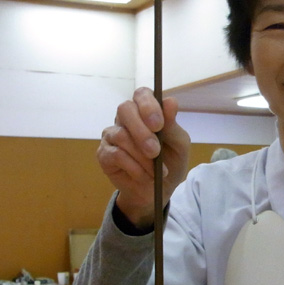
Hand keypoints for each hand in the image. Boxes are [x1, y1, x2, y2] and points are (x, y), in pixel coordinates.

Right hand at [98, 87, 190, 228]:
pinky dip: (135, 168)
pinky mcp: (104, 154)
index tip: (159, 125)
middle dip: (141, 131)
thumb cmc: (171, 161)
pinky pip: (116, 155)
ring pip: (121, 136)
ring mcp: (112, 135)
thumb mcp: (179, 145)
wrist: (159, 190)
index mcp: (146, 110)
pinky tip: (145, 176)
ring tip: (157, 171)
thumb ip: (172, 125)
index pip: (141, 94)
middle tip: (155, 151)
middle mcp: (126, 118)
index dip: (148, 106)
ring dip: (142, 157)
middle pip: (124, 109)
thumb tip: (171, 101)